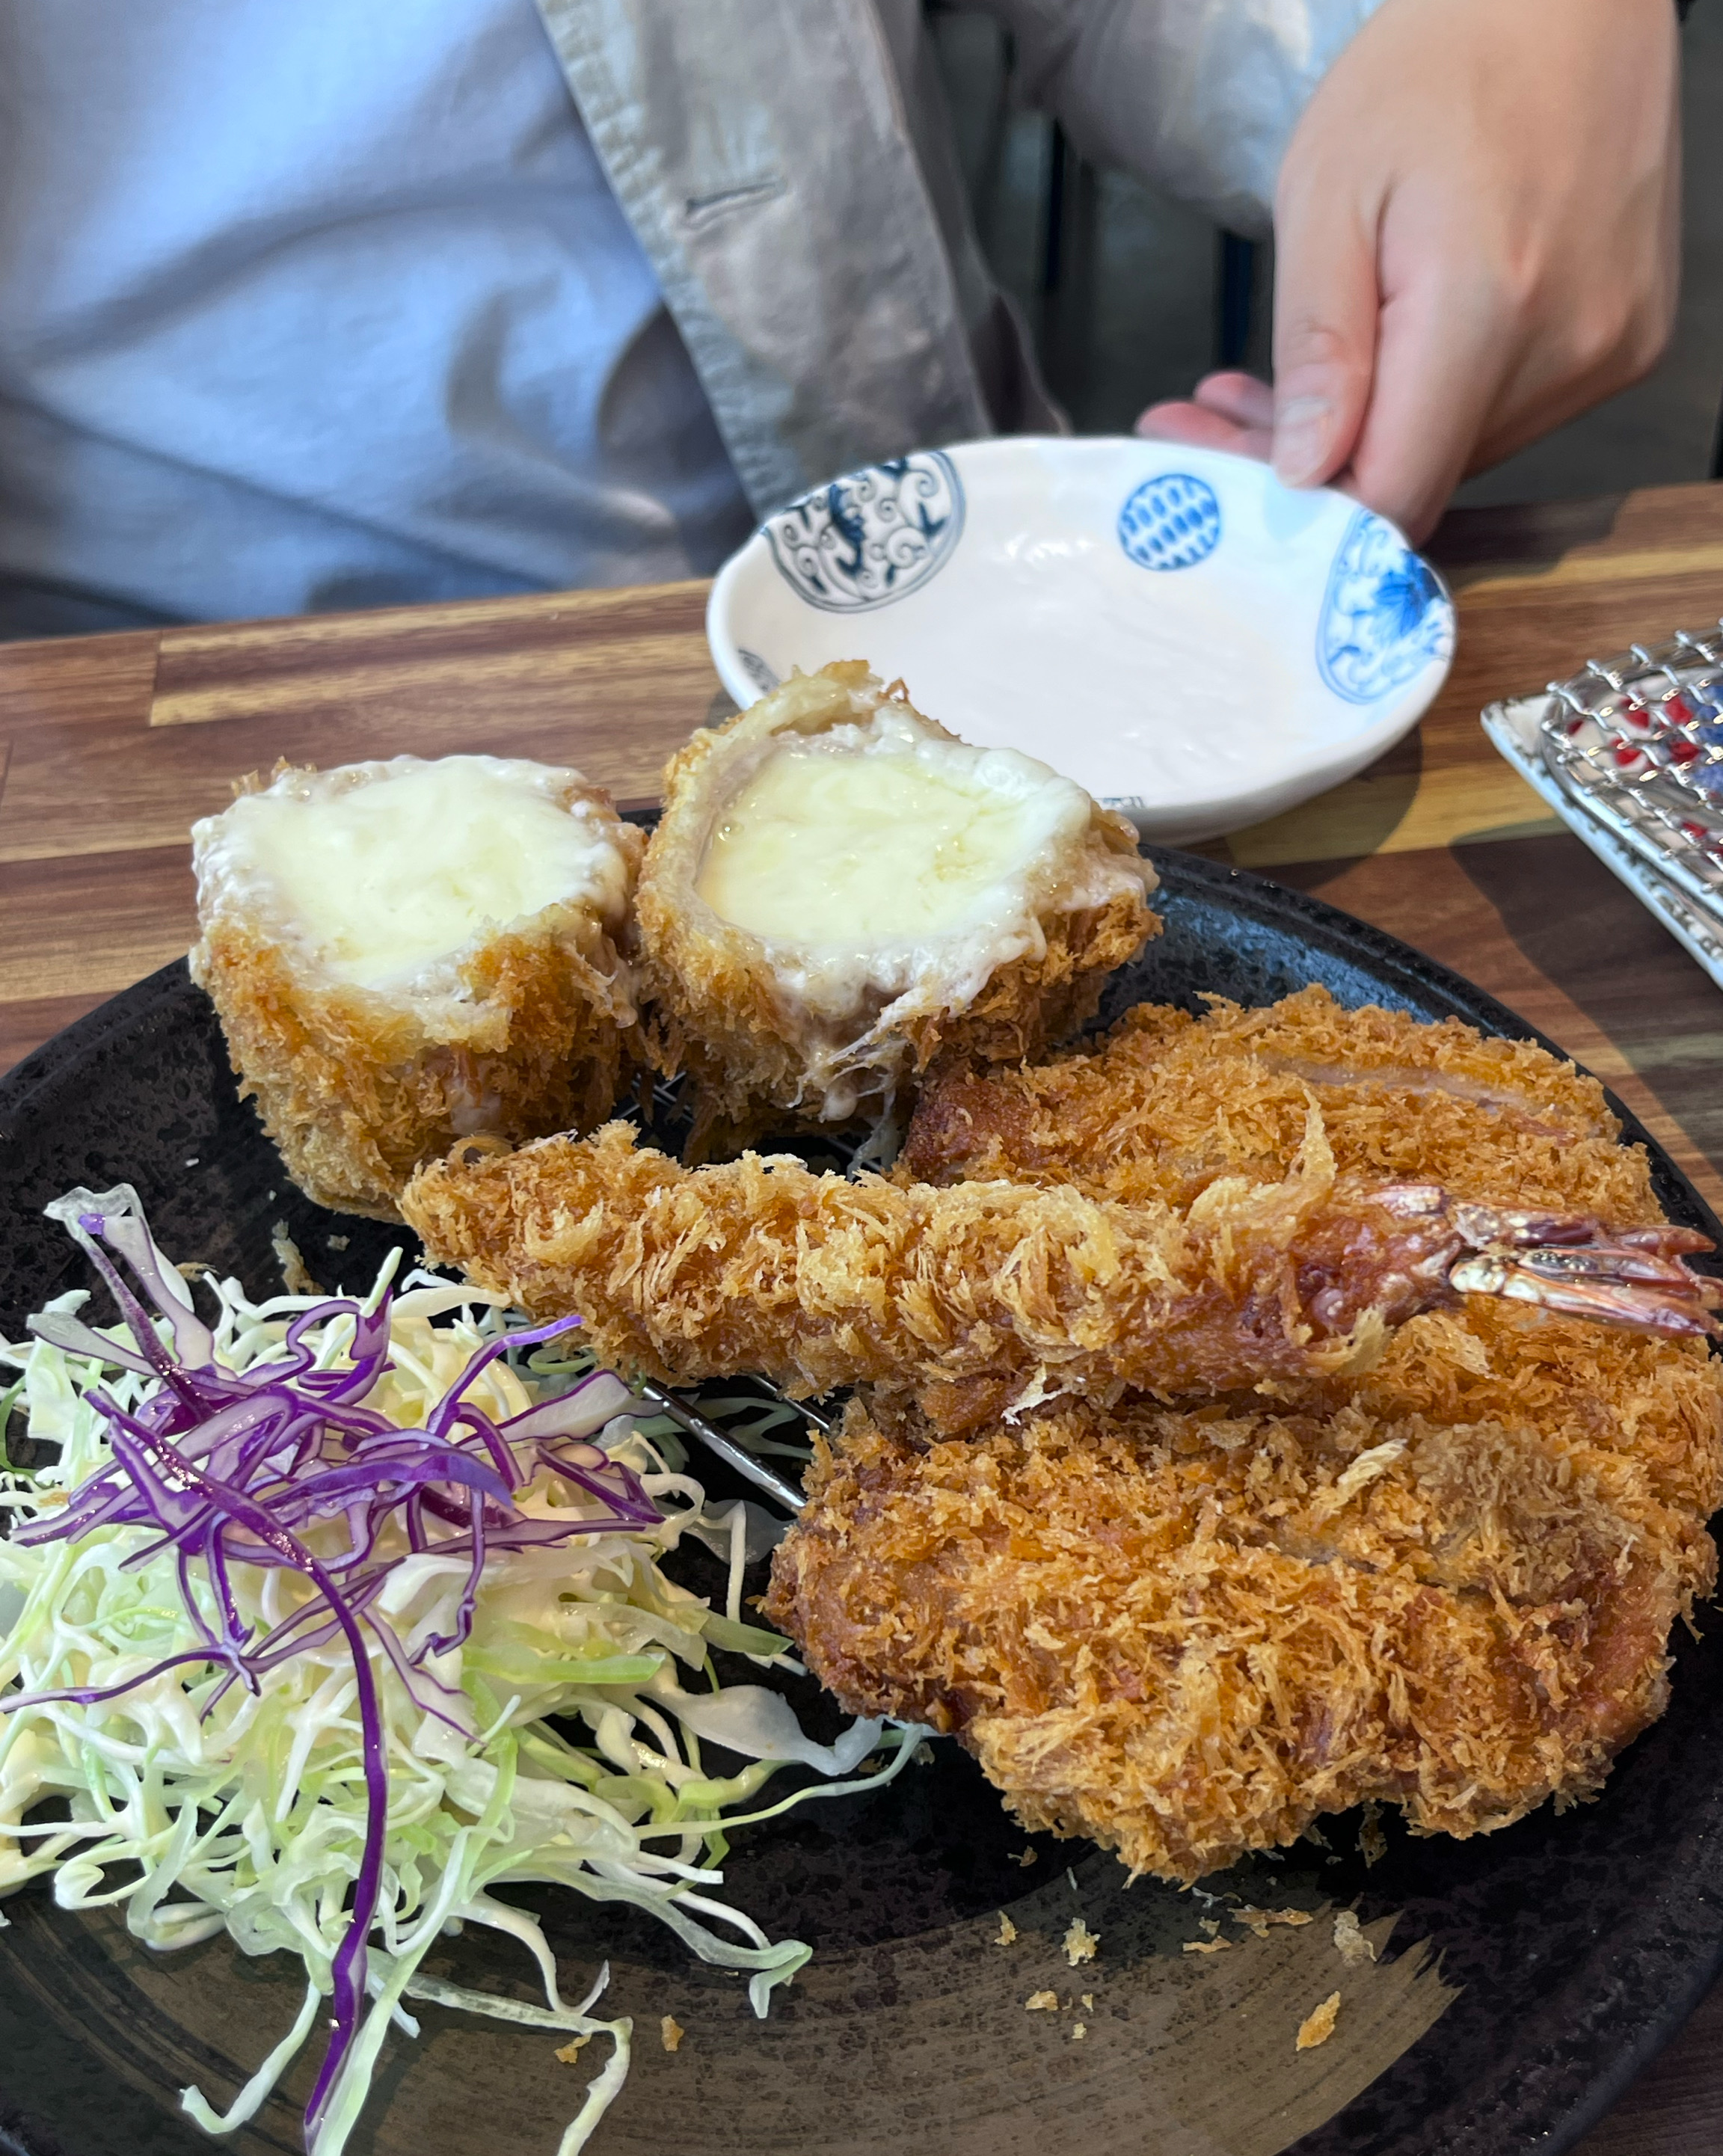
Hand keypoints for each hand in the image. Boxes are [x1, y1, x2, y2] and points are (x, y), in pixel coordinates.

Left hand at [1136, 0, 1681, 541]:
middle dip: (1303, 466)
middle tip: (1213, 417)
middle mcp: (1570, 348)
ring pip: (1452, 454)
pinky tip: (1372, 356)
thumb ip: (1317, 345)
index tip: (1212, 474)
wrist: (1566, 0)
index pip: (1392, 494)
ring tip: (1278, 382)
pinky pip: (1503, 414)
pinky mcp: (1627, 341)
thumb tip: (1304, 469)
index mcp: (1488, 308)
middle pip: (1416, 479)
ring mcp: (1611, 350)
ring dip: (1359, 435)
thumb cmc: (1441, 64)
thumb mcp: (1327, 191)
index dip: (1295, 513)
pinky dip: (1425, 404)